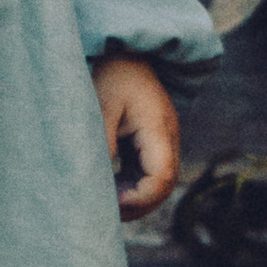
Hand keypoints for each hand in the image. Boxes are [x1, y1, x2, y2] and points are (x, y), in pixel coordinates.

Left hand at [92, 54, 179, 216]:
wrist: (125, 54)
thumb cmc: (112, 75)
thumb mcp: (100, 105)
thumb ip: (102, 142)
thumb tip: (99, 179)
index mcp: (157, 128)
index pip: (162, 176)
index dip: (141, 197)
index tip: (113, 202)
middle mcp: (167, 137)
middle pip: (165, 185)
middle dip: (140, 205)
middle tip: (108, 212)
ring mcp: (162, 141)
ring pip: (159, 183)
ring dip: (137, 199)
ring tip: (107, 204)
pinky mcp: (151, 143)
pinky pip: (148, 174)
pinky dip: (133, 187)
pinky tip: (111, 191)